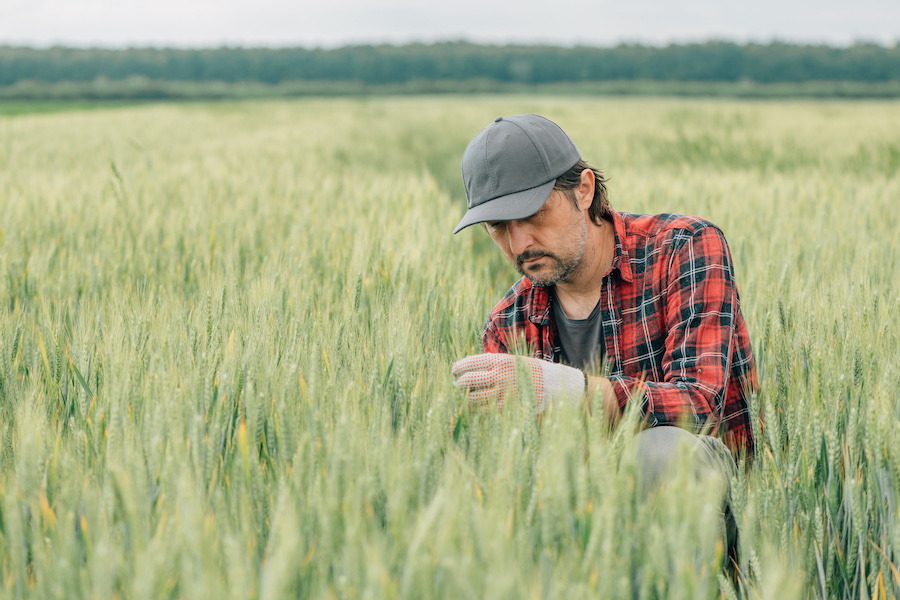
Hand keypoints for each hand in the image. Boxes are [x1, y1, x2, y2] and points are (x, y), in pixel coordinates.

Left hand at [451, 353, 585, 413]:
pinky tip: (475, 405)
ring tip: (464, 395)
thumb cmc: (529, 371)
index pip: (469, 363)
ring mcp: (503, 393)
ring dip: (464, 397)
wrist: (553, 386)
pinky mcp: (507, 408)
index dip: (457, 368)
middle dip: (458, 383)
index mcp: (500, 361)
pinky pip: (484, 409)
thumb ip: (491, 364)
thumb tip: (468, 369)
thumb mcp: (512, 360)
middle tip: (456, 384)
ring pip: (472, 398)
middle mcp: (500, 376)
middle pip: (467, 381)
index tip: (453, 371)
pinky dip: (476, 408)